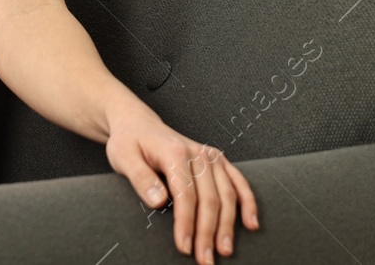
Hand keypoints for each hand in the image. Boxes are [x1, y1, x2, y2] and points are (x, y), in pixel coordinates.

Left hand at [103, 98, 258, 262]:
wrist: (138, 123)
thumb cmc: (129, 142)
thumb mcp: (123, 157)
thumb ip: (140, 178)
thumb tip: (158, 201)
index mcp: (174, 152)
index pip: (185, 194)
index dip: (187, 223)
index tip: (184, 247)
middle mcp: (197, 153)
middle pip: (209, 198)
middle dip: (208, 233)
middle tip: (205, 259)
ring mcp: (210, 156)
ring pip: (227, 194)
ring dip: (228, 225)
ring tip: (225, 250)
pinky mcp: (218, 160)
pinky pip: (239, 182)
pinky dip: (248, 203)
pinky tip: (251, 224)